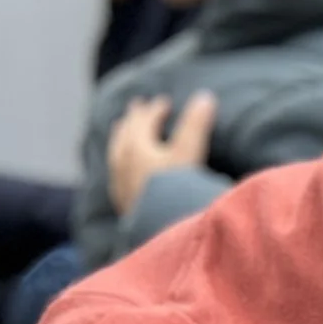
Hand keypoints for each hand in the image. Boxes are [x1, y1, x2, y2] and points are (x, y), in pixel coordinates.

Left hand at [108, 91, 215, 216]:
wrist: (162, 228)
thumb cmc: (175, 189)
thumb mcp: (190, 153)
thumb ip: (197, 124)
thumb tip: (206, 96)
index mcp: (137, 147)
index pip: (145, 122)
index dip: (156, 110)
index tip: (164, 102)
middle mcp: (124, 163)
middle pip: (125, 134)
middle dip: (133, 119)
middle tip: (135, 108)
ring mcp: (121, 184)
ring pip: (116, 154)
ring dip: (121, 139)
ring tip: (121, 132)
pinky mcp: (125, 203)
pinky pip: (116, 176)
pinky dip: (120, 164)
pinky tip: (123, 171)